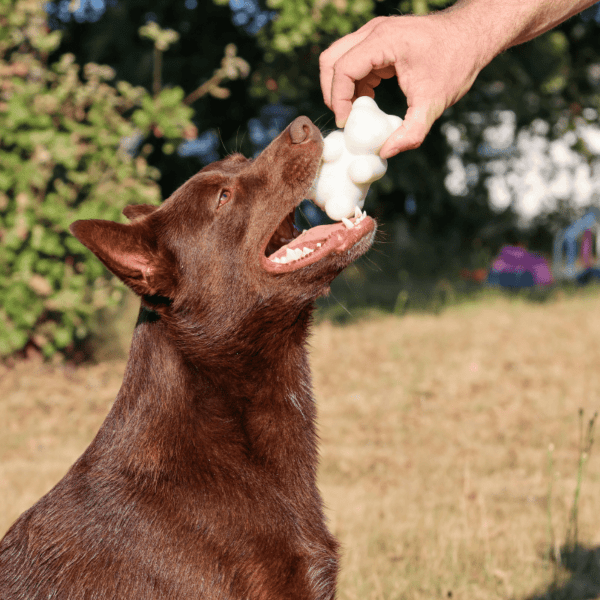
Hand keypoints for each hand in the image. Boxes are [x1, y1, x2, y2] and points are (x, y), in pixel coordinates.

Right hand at [319, 14, 484, 157]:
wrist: (472, 36)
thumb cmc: (456, 63)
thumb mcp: (434, 103)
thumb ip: (411, 132)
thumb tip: (386, 153)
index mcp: (384, 41)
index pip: (343, 68)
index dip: (338, 98)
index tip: (347, 122)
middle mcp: (374, 31)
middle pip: (331, 59)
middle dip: (332, 92)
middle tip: (344, 118)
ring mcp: (375, 33)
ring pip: (338, 58)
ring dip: (341, 87)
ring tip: (355, 112)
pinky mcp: (379, 40)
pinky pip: (353, 60)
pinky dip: (353, 82)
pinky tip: (366, 101)